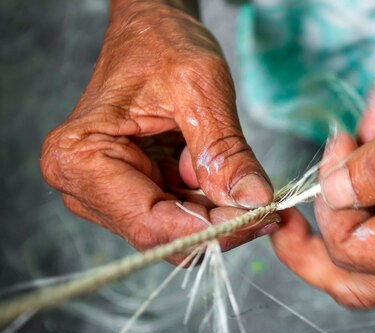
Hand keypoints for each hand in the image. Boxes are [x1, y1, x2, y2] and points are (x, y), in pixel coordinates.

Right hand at [40, 0, 276, 262]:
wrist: (151, 29)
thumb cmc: (160, 44)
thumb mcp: (200, 90)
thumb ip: (225, 152)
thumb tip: (254, 202)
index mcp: (81, 159)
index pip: (149, 222)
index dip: (208, 230)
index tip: (257, 218)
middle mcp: (85, 186)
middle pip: (161, 234)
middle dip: (218, 226)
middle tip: (266, 208)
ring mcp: (110, 193)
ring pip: (176, 231)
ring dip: (218, 217)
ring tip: (249, 185)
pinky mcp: (136, 191)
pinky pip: (181, 216)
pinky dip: (213, 206)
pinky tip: (230, 182)